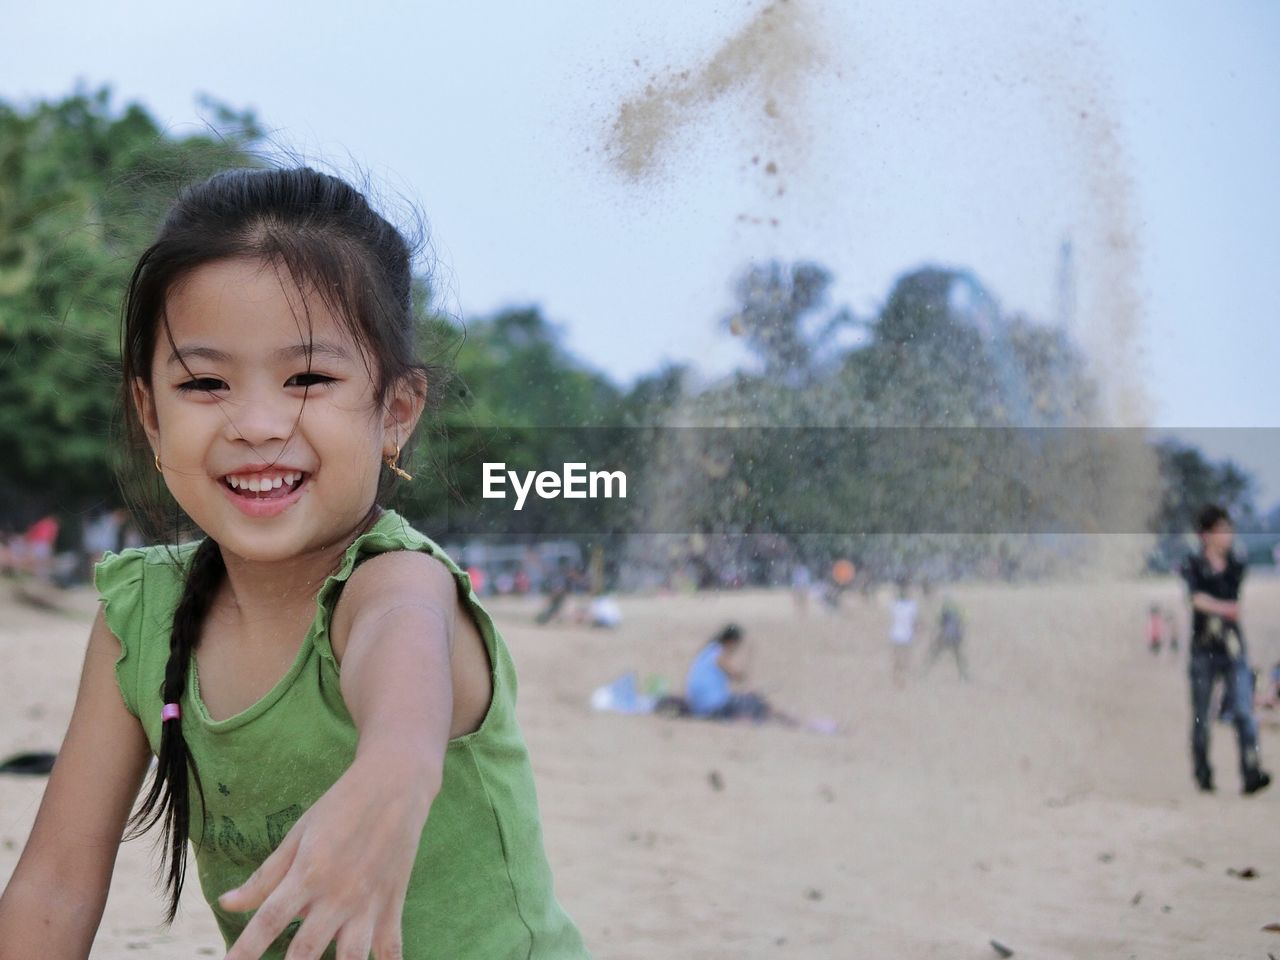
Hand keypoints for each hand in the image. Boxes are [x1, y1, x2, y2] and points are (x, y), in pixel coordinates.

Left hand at [219, 753, 436, 959]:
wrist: (395, 783)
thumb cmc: (341, 805)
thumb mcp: (298, 834)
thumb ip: (265, 876)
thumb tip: (226, 903)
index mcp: (309, 873)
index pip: (268, 921)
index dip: (244, 950)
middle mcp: (338, 894)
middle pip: (306, 950)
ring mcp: (368, 903)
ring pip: (352, 958)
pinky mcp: (393, 904)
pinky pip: (391, 948)